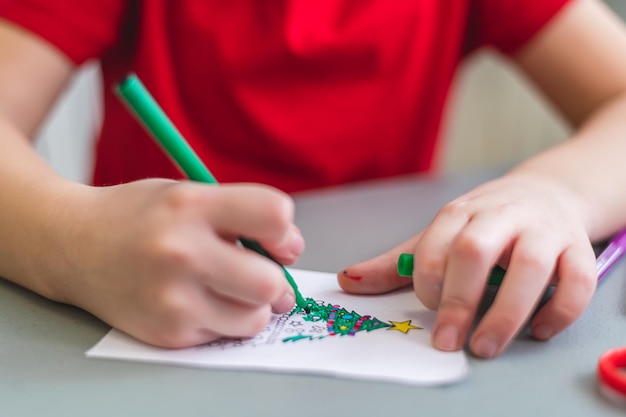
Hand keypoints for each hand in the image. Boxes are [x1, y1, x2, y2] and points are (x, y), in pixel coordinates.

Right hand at [45, 179, 304, 347]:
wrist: (74, 246)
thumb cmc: (140, 217)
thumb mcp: (188, 193)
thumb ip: (242, 214)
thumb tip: (290, 252)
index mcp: (191, 204)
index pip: (274, 213)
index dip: (283, 229)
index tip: (273, 237)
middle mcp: (181, 252)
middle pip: (270, 282)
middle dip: (276, 280)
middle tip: (263, 275)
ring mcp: (172, 298)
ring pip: (254, 318)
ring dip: (253, 306)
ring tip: (230, 290)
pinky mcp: (167, 332)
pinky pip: (224, 334)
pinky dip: (222, 321)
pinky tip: (198, 301)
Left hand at [338, 172, 596, 357]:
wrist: (546, 194)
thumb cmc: (483, 224)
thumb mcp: (437, 237)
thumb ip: (396, 264)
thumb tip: (347, 281)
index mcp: (461, 212)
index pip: (437, 243)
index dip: (428, 281)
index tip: (426, 312)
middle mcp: (501, 216)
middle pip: (477, 250)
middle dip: (459, 299)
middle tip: (447, 341)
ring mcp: (543, 230)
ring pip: (530, 266)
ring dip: (506, 312)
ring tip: (485, 346)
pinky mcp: (578, 249)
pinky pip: (577, 281)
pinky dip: (559, 310)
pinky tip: (537, 331)